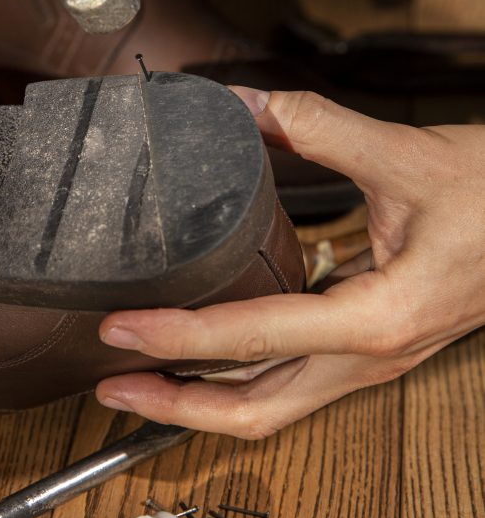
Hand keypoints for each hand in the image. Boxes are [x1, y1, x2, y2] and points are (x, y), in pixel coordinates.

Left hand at [95, 88, 484, 436]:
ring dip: (204, 397)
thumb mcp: (407, 156)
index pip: (253, 337)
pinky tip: (208, 346)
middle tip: (110, 385)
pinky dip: (240, 373)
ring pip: (275, 403)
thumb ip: (319, 128)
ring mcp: (374, 356)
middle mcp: (371, 353)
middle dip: (176, 406)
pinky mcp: (373, 342)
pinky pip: (294, 377)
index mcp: (377, 318)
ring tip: (142, 376)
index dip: (176, 336)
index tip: (120, 330)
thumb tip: (245, 107)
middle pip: (256, 409)